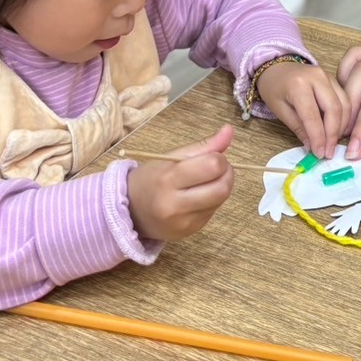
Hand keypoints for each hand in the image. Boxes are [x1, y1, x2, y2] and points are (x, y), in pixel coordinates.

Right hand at [127, 124, 234, 240]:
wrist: (130, 212)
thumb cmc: (152, 178)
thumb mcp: (171, 157)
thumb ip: (203, 145)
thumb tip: (230, 130)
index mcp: (168, 179)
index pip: (212, 166)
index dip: (219, 158)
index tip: (213, 156)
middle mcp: (175, 205)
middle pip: (222, 188)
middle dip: (227, 173)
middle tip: (217, 168)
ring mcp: (184, 222)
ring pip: (221, 200)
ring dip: (222, 186)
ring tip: (207, 181)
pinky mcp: (190, 231)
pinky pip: (213, 211)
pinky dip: (213, 200)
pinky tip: (199, 196)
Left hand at [255, 60, 349, 159]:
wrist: (277, 67)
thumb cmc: (274, 89)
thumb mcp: (280, 110)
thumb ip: (298, 128)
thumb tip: (313, 148)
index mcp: (298, 84)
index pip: (312, 115)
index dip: (318, 137)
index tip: (320, 154)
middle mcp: (318, 77)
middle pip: (334, 109)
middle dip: (333, 134)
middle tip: (329, 152)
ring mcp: (329, 77)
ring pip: (345, 105)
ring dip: (342, 127)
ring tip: (333, 144)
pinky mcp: (335, 80)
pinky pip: (345, 100)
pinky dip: (344, 118)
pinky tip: (338, 131)